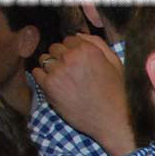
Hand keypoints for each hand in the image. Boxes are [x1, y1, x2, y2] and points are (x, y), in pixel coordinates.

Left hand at [32, 34, 134, 155]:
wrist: (113, 121)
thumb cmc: (117, 94)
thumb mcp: (116, 65)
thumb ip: (98, 44)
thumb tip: (78, 35)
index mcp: (87, 49)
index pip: (70, 39)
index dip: (74, 51)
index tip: (79, 62)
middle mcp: (71, 57)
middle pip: (55, 48)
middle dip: (62, 58)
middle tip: (72, 73)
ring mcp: (58, 71)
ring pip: (45, 60)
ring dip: (52, 68)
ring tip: (64, 81)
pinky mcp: (49, 86)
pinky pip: (37, 73)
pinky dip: (43, 78)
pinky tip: (56, 86)